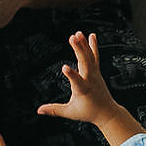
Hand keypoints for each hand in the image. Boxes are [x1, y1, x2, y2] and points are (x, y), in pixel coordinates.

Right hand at [36, 31, 143, 145]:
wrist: (106, 112)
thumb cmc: (88, 112)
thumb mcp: (70, 112)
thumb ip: (54, 110)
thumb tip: (39, 110)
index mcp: (83, 90)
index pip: (77, 82)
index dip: (71, 75)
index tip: (64, 67)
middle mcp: (90, 80)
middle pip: (85, 63)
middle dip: (79, 50)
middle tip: (72, 37)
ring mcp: (95, 74)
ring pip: (90, 57)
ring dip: (83, 44)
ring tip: (77, 33)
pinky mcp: (96, 71)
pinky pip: (94, 56)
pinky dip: (92, 46)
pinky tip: (91, 35)